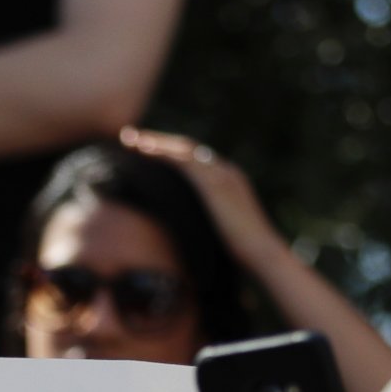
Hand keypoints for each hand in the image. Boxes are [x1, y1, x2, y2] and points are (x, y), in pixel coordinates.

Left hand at [121, 128, 283, 268]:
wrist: (260, 254)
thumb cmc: (242, 253)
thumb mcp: (218, 231)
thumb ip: (204, 222)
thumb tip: (186, 232)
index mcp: (228, 180)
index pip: (194, 159)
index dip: (169, 153)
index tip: (146, 151)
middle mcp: (225, 170)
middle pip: (187, 147)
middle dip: (158, 140)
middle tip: (130, 138)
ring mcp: (221, 173)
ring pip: (183, 148)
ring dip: (155, 141)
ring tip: (130, 139)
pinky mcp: (214, 181)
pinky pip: (184, 159)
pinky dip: (162, 152)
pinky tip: (143, 149)